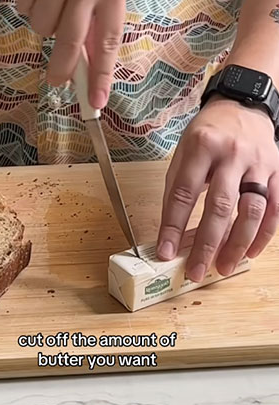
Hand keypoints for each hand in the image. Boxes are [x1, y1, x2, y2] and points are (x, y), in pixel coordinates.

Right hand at [15, 0, 125, 109]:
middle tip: (57, 79)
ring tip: (53, 12)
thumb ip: (98, 23)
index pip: (108, 43)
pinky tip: (39, 0)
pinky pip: (23, 8)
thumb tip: (90, 65)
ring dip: (46, 27)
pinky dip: (29, 9)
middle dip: (62, 68)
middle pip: (70, 42)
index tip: (96, 102)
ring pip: (42, 27)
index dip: (101, 76)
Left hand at [158, 99, 278, 278]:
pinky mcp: (276, 171)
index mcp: (203, 146)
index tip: (166, 252)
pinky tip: (250, 253)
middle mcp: (233, 153)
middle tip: (196, 271)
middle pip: (220, 206)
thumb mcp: (184, 151)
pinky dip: (263, 235)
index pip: (185, 193)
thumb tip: (171, 234)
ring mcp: (258, 163)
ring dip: (238, 244)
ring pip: (252, 210)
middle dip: (207, 244)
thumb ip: (177, 189)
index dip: (174, 226)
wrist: (243, 105)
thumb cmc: (210, 134)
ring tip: (224, 267)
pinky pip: (275, 208)